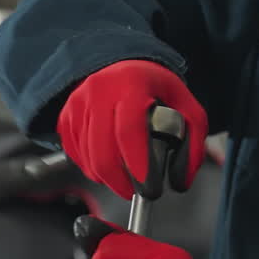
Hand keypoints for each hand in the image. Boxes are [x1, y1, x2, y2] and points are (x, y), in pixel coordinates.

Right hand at [58, 60, 207, 198]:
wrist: (124, 67)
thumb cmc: (155, 89)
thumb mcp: (188, 108)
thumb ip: (193, 144)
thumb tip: (181, 181)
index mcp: (131, 84)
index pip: (129, 130)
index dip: (137, 163)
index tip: (148, 186)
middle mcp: (99, 91)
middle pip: (102, 151)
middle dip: (119, 181)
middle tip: (136, 191)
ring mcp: (77, 104)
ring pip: (87, 157)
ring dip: (106, 176)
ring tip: (125, 175)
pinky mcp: (65, 117)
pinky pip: (75, 155)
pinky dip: (91, 168)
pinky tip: (108, 162)